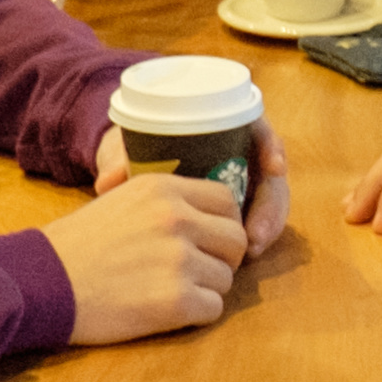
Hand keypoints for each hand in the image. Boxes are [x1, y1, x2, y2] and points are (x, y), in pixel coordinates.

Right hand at [50, 172, 249, 339]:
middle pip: (236, 239)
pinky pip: (213, 308)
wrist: (42, 282)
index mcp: (164, 188)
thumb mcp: (121, 201)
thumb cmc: (77, 244)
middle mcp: (176, 219)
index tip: (210, 240)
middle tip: (199, 271)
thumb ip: (165, 203)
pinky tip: (168, 312)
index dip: (223, 223)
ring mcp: (178, 260)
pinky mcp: (175, 300)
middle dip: (224, 259)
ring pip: (226, 278)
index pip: (226, 199)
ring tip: (173, 292)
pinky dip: (196, 314)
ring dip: (207, 288)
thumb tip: (206, 216)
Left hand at [94, 117, 288, 254]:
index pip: (258, 129)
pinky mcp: (235, 210)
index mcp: (221, 125)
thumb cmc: (128, 150)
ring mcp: (241, 183)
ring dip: (266, 226)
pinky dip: (255, 237)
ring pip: (268, 202)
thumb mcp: (123, 150)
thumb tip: (110, 180)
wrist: (122, 171)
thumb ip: (118, 161)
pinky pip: (254, 221)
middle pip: (269, 175)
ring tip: (251, 251)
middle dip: (270, 205)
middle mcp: (239, 153)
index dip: (272, 146)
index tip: (272, 166)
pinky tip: (247, 255)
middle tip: (255, 233)